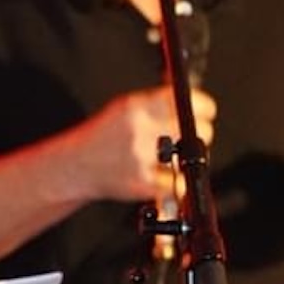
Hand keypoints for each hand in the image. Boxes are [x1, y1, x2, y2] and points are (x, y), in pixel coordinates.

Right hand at [70, 85, 217, 206]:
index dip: (203, 105)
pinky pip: (178, 181)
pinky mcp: (142, 183)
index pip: (182, 100)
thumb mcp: (124, 108)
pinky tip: (167, 173)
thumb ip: (155, 103)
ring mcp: (140, 158)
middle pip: (195, 128)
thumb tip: (191, 99)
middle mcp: (138, 130)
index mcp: (133, 107)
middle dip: (201, 132)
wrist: (76, 166)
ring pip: (190, 156)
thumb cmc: (104, 136)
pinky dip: (177, 179)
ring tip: (177, 154)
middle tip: (191, 135)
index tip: (207, 110)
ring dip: (190, 156)